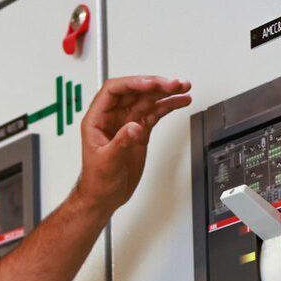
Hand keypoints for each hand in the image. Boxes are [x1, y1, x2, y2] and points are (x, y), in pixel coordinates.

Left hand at [73, 75, 192, 212]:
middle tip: (172, 84)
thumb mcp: (106, 162)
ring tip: (182, 88)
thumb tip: (133, 126)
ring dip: (165, 92)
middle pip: (134, 91)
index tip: (151, 84)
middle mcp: (112, 117)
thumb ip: (120, 143)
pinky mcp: (140, 131)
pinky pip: (155, 113)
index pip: (114, 91)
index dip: (133, 83)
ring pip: (147, 100)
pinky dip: (168, 106)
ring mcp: (128, 123)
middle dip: (154, 85)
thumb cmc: (97, 181)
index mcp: (97, 119)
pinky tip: (180, 101)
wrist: (104, 197)